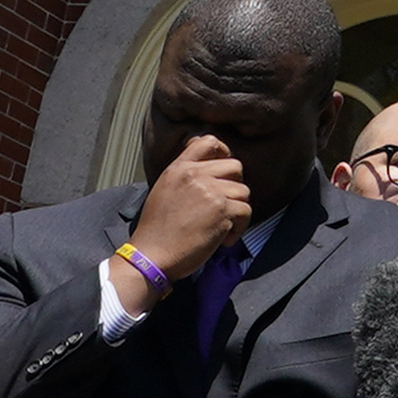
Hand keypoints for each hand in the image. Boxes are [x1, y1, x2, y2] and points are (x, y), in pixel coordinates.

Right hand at [129, 128, 255, 288]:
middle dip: (234, 187)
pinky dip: (239, 228)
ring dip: (237, 211)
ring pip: (243, 191)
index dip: (224, 152)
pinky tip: (223, 239)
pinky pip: (246, 211)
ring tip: (221, 226)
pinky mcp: (222, 210)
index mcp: (179, 168)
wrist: (152, 255)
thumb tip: (212, 173)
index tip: (224, 170)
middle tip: (224, 206)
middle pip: (235, 166)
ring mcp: (210, 191)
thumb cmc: (157, 230)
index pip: (209, 142)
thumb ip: (186, 177)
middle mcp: (195, 174)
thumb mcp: (165, 190)